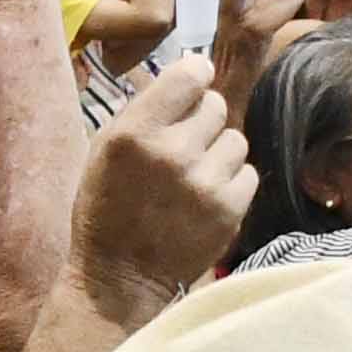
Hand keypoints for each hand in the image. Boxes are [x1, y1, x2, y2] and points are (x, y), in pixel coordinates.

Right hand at [71, 63, 256, 318]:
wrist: (120, 278)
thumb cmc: (108, 208)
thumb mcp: (104, 149)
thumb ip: (144, 110)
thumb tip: (188, 76)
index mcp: (135, 132)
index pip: (191, 73)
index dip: (195, 76)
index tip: (192, 88)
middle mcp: (172, 152)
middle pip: (216, 105)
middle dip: (202, 120)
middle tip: (183, 146)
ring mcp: (204, 182)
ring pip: (235, 139)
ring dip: (218, 153)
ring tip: (193, 177)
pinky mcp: (229, 209)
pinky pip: (247, 173)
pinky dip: (230, 183)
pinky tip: (205, 198)